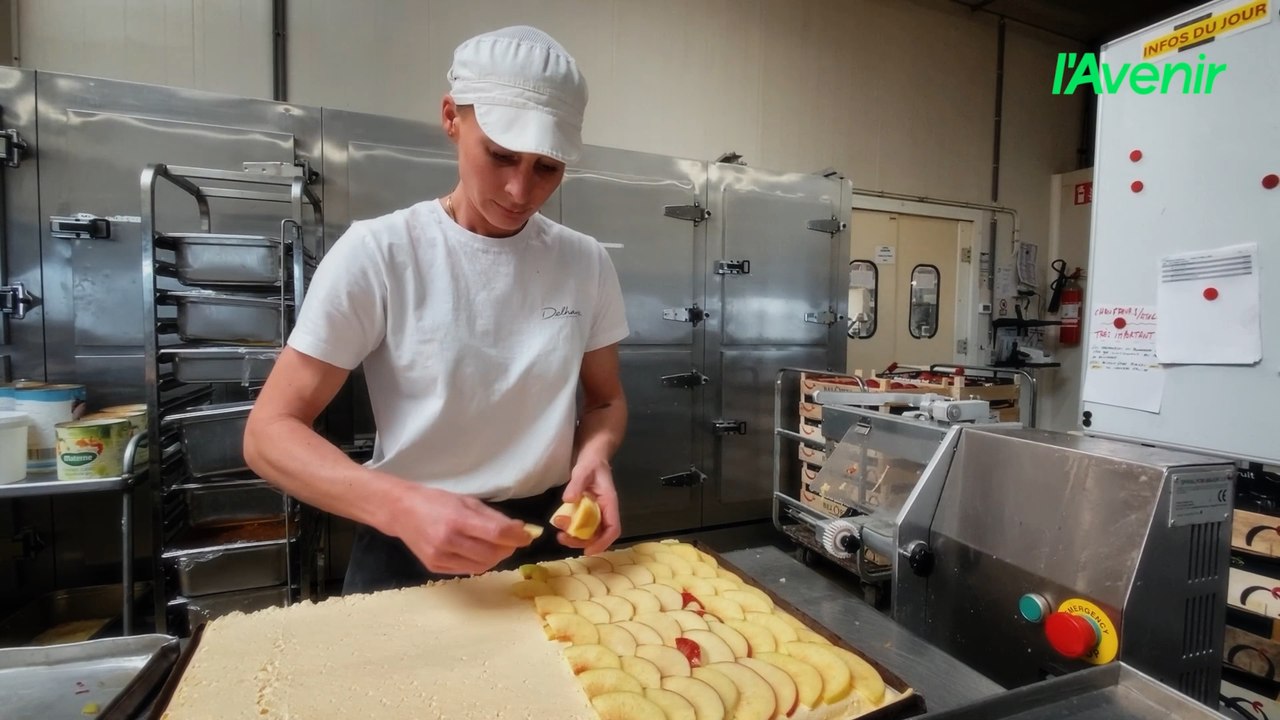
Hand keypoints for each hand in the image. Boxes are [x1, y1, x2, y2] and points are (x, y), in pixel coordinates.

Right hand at [387, 484, 532, 574]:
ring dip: (496, 558)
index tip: (527, 535)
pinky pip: (466, 570)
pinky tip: (479, 552)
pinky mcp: (434, 567)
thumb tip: (519, 528)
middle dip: (508, 549)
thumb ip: (493, 517)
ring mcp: (440, 557)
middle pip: (491, 554)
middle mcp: (447, 541)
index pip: (496, 533)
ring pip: (481, 567)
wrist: (401, 511)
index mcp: (457, 519)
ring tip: (498, 547)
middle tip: (513, 541)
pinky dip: (479, 563)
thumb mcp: (466, 501)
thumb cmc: (436, 501)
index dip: (516, 537)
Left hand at [553, 453, 621, 554]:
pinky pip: (583, 525)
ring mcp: (597, 511)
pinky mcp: (588, 510)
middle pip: (600, 535)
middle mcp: (605, 510)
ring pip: (590, 532)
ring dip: (576, 537)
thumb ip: (576, 484)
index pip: (613, 528)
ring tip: (559, 534)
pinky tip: (561, 524)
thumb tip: (568, 500)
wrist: (592, 456)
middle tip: (563, 538)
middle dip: (582, 541)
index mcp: (610, 503)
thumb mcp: (583, 470)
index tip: (587, 551)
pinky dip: (573, 529)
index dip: (603, 542)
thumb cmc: (591, 462)